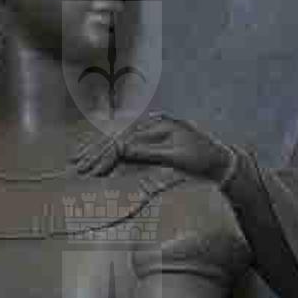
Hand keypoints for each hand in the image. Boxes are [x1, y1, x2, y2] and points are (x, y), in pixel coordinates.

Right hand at [74, 113, 233, 182]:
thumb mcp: (175, 155)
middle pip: (115, 137)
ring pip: (117, 139)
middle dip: (94, 152)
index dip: (105, 157)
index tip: (93, 172)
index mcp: (154, 125)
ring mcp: (150, 131)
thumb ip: (147, 152)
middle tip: (76, 166)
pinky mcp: (151, 140)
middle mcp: (149, 124)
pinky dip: (110, 152)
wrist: (220, 159)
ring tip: (78, 160)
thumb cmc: (202, 158)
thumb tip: (121, 149)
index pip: (121, 140)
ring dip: (97, 151)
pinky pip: (125, 145)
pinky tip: (97, 156)